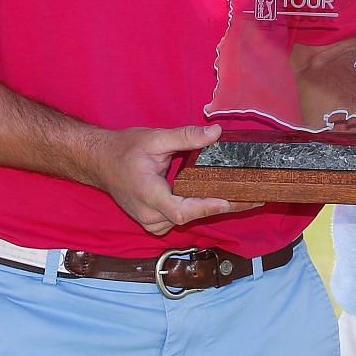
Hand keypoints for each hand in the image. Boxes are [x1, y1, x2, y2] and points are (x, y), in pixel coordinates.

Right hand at [84, 124, 249, 235]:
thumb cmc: (124, 150)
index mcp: (148, 193)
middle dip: (223, 207)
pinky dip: (199, 208)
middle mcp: (149, 214)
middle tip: (255, 198)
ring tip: (245, 197)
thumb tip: (216, 133)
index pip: (181, 209)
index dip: (206, 207)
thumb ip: (186, 137)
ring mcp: (151, 221)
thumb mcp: (155, 138)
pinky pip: (181, 218)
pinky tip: (219, 197)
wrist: (99, 162)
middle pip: (190, 216)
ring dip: (212, 208)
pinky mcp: (154, 222)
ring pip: (187, 219)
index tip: (230, 201)